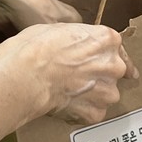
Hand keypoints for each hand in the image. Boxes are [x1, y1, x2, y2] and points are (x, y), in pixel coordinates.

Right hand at [11, 22, 137, 124]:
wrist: (26, 74)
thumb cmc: (37, 47)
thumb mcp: (60, 28)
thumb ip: (80, 39)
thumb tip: (77, 45)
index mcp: (107, 40)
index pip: (116, 47)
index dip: (104, 54)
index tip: (99, 60)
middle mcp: (113, 66)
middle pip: (113, 72)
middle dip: (98, 75)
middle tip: (75, 75)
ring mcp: (107, 92)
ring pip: (104, 94)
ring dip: (91, 94)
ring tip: (67, 91)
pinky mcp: (95, 113)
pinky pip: (92, 112)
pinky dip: (81, 110)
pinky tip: (64, 102)